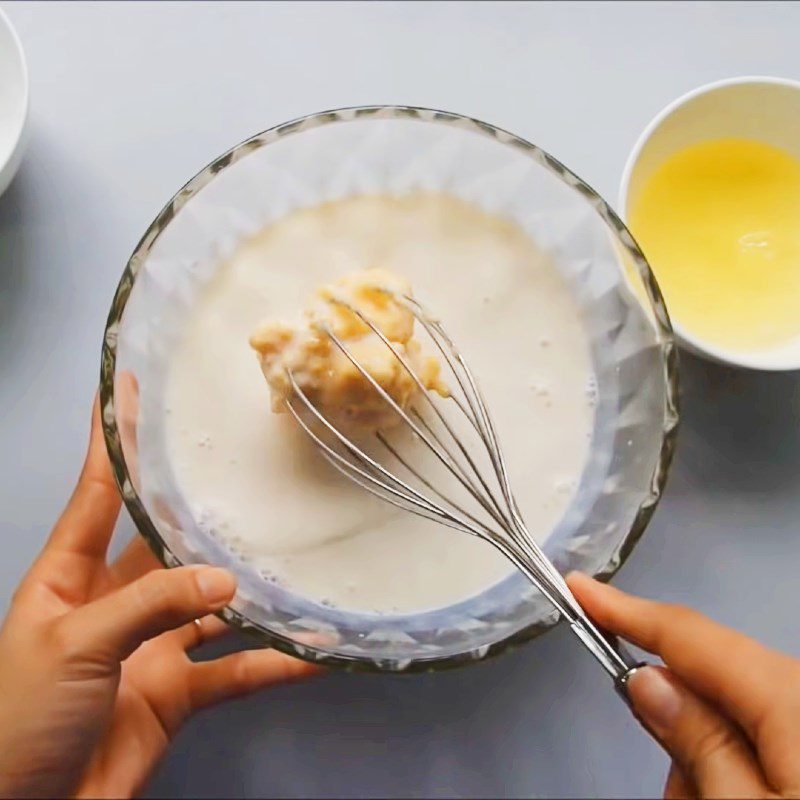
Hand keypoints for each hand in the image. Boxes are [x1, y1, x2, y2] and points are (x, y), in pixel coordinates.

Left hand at [0, 400, 319, 798]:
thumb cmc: (19, 717)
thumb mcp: (75, 644)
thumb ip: (151, 605)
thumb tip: (227, 581)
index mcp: (71, 574)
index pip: (99, 491)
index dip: (114, 439)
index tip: (132, 385)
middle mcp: (116, 600)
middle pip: (169, 542)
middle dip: (206, 511)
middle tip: (250, 471)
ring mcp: (151, 645)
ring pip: (213, 605)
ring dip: (253, 593)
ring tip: (299, 559)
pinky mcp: (178, 691)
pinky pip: (236, 670)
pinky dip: (275, 664)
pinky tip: (314, 651)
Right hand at [568, 573, 799, 798]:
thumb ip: (700, 744)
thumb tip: (650, 683)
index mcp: (794, 698)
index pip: (691, 636)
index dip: (626, 610)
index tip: (581, 589)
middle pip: (712, 685)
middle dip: (678, 729)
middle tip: (680, 799)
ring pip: (736, 720)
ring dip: (710, 767)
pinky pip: (766, 742)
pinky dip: (741, 774)